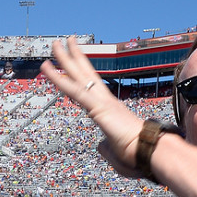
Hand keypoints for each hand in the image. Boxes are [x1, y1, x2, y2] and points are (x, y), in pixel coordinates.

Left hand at [40, 37, 152, 178]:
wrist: (151, 152)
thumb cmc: (138, 155)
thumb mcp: (117, 152)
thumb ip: (106, 148)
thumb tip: (100, 146)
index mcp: (110, 109)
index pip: (92, 87)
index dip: (82, 74)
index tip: (75, 63)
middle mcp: (106, 100)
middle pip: (86, 73)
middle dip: (74, 57)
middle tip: (65, 41)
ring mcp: (102, 101)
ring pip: (79, 75)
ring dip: (64, 58)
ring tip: (54, 43)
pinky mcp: (98, 107)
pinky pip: (74, 90)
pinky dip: (58, 78)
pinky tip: (46, 67)